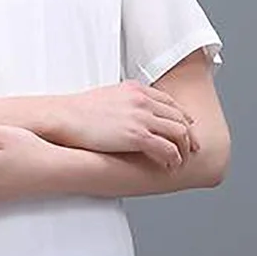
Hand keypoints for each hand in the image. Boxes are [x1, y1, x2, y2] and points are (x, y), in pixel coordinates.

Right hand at [51, 82, 197, 166]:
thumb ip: (124, 101)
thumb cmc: (78, 111)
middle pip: (178, 117)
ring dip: (183, 149)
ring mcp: (142, 117)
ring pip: (178, 133)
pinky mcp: (137, 136)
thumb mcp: (107, 96)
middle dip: (188, 135)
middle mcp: (143, 101)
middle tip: (191, 148)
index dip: (181, 117)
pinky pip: (167, 148)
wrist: (65, 116)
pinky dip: (173, 158)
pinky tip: (170, 165)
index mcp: (136, 90)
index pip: (169, 102)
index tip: (186, 127)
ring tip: (180, 160)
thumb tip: (127, 113)